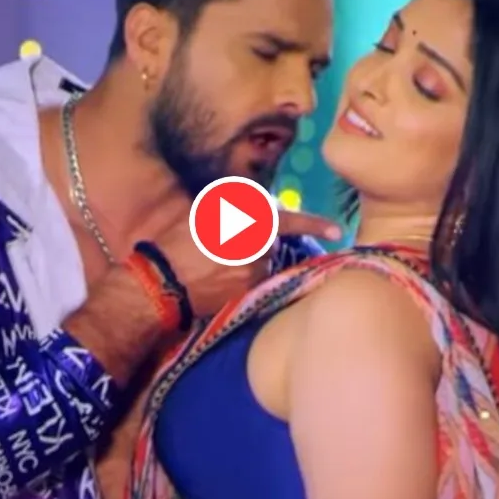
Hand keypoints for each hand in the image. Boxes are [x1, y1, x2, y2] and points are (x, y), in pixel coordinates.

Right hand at [151, 209, 341, 318]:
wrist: (161, 283)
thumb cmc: (176, 241)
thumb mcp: (202, 210)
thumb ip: (232, 205)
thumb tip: (250, 203)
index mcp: (248, 223)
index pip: (289, 222)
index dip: (315, 224)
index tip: (337, 230)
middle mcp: (258, 249)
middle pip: (270, 244)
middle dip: (256, 243)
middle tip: (224, 246)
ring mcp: (254, 274)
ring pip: (262, 265)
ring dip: (249, 262)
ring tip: (216, 264)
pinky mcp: (247, 295)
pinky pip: (252, 283)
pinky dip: (242, 280)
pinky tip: (218, 279)